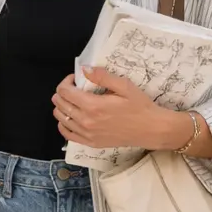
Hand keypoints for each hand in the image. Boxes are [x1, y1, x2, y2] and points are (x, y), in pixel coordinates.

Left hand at [53, 68, 182, 151]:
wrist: (152, 129)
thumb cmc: (140, 107)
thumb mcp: (124, 86)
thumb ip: (102, 76)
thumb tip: (84, 69)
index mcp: (93, 106)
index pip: (65, 91)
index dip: (66, 81)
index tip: (75, 79)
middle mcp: (86, 121)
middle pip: (59, 104)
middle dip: (63, 92)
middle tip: (74, 88)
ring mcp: (87, 134)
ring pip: (60, 118)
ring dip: (62, 106)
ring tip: (73, 101)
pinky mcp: (90, 143)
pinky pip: (67, 134)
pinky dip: (64, 124)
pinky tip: (70, 117)